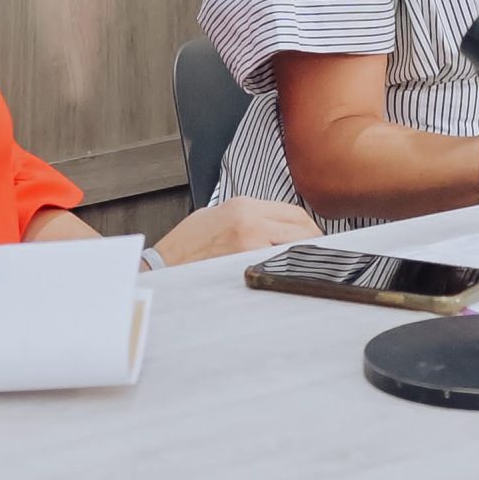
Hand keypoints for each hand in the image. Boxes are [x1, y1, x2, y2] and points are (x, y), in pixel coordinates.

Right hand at [153, 197, 321, 265]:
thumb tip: (275, 224)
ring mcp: (249, 242)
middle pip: (301, 226)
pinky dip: (286, 268)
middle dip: (313, 240)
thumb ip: (248, 215)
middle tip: (315, 252)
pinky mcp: (244, 264)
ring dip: (302, 255)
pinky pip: (277, 265)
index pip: (293, 211)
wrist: (163, 265)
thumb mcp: (217, 215)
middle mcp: (250, 220)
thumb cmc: (186, 245)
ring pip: (293, 245)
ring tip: (304, 264)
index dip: (309, 226)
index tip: (313, 236)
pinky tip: (285, 274)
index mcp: (243, 205)